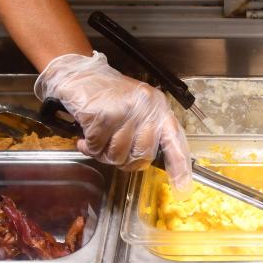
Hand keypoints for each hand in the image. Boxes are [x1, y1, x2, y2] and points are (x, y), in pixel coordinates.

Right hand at [34, 51, 191, 190]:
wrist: (79, 73)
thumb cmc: (107, 95)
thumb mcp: (135, 109)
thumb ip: (145, 132)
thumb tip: (144, 161)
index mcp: (158, 108)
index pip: (175, 140)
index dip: (180, 167)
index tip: (182, 189)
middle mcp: (146, 108)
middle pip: (142, 155)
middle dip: (124, 161)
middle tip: (111, 151)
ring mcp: (125, 111)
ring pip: (118, 155)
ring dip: (103, 154)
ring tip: (97, 140)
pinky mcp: (104, 116)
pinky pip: (97, 148)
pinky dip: (88, 148)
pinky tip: (84, 138)